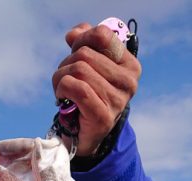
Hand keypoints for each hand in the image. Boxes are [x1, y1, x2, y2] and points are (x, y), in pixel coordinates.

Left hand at [52, 22, 141, 155]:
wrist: (84, 135)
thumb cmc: (87, 96)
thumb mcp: (89, 66)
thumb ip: (85, 43)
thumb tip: (73, 34)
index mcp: (130, 65)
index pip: (103, 35)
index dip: (82, 39)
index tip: (74, 52)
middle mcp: (128, 82)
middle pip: (85, 54)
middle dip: (67, 64)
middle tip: (65, 79)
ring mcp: (117, 100)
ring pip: (78, 70)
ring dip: (61, 78)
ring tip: (63, 90)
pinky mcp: (102, 116)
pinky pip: (77, 88)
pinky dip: (62, 89)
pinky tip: (62, 98)